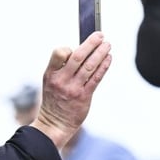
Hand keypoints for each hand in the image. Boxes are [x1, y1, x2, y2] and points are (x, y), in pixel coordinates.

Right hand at [30, 33, 112, 148]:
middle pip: (78, 57)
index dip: (69, 47)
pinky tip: (109, 58)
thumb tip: (80, 51)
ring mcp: (73, 88)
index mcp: (50, 74)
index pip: (59, 53)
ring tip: (107, 45)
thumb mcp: (50, 82)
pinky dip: (103, 66)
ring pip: (89, 66)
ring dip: (100, 53)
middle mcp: (61, 80)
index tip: (76, 45)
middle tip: (100, 35)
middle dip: (90, 44)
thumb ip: (62, 68)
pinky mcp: (84, 96)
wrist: (54, 124)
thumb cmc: (54, 100)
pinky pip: (96, 78)